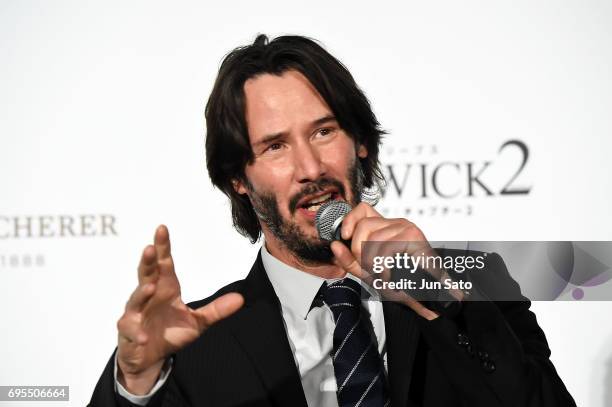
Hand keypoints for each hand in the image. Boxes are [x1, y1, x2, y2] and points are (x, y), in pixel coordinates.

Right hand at [116, 225, 243, 393]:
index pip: (163, 263)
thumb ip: (216, 310)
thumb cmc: (170, 333)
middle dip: (147, 262)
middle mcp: (148, 296)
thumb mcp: (198, 322)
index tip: (162, 228)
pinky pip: (130, 329)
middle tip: (149, 248)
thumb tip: (241, 298)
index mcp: (165, 288)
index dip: (162, 246)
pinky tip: (144, 335)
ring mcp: (136, 313)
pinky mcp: (129, 332)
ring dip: (141, 294)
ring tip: (149, 288)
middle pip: (146, 274)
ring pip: (135, 299)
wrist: (149, 358)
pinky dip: (136, 331)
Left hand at [329, 202, 442, 320]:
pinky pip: (385, 248)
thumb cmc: (400, 283)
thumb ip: (350, 260)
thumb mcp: (368, 272)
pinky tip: (388, 275)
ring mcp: (407, 228)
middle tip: (370, 269)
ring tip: (382, 275)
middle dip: (359, 251)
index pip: (363, 209)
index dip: (349, 220)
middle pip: (363, 225)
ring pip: (372, 239)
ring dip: (372, 263)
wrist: (428, 296)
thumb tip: (334, 245)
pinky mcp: (414, 238)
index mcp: (386, 228)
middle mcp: (397, 223)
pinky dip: (382, 266)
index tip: (344, 237)